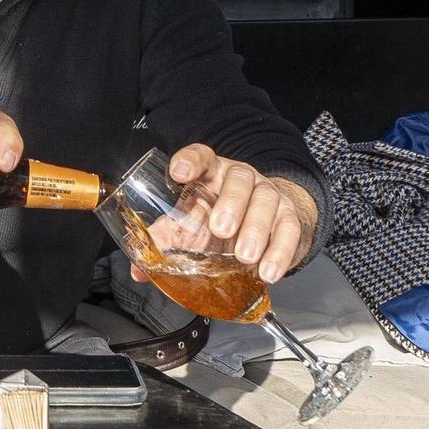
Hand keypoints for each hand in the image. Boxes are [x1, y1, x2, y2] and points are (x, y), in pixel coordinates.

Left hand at [131, 146, 314, 284]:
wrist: (266, 225)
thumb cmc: (219, 222)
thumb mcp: (191, 226)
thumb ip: (165, 242)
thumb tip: (138, 269)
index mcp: (211, 174)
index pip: (202, 157)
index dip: (190, 160)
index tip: (178, 172)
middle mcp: (241, 178)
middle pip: (239, 178)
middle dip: (231, 203)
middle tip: (221, 229)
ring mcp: (268, 195)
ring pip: (266, 201)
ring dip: (256, 229)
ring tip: (245, 256)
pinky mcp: (289, 217)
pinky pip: (289, 229)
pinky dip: (281, 251)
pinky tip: (268, 271)